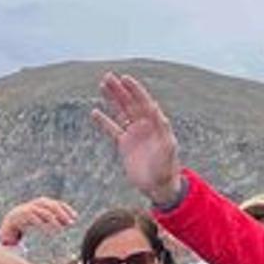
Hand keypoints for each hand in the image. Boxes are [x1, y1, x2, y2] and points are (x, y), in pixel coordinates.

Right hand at [0, 196, 77, 245]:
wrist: (8, 223)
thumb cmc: (27, 222)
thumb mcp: (42, 220)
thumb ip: (53, 220)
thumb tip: (69, 223)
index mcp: (41, 203)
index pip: (57, 204)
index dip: (67, 209)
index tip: (76, 217)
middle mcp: (35, 204)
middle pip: (51, 205)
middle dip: (62, 213)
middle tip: (70, 223)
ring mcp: (27, 209)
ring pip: (43, 212)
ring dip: (53, 220)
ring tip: (60, 229)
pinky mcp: (21, 215)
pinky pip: (33, 218)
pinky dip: (42, 224)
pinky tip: (49, 232)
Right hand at [92, 73, 183, 206]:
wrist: (159, 187)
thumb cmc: (167, 170)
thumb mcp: (168, 151)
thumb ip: (163, 133)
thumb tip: (159, 115)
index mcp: (157, 124)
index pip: (144, 102)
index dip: (135, 90)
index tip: (125, 79)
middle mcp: (146, 125)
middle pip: (131, 103)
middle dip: (120, 90)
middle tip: (108, 77)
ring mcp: (135, 134)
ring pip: (121, 112)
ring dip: (113, 99)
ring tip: (102, 85)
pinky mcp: (125, 145)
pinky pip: (113, 129)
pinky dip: (104, 122)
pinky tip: (95, 112)